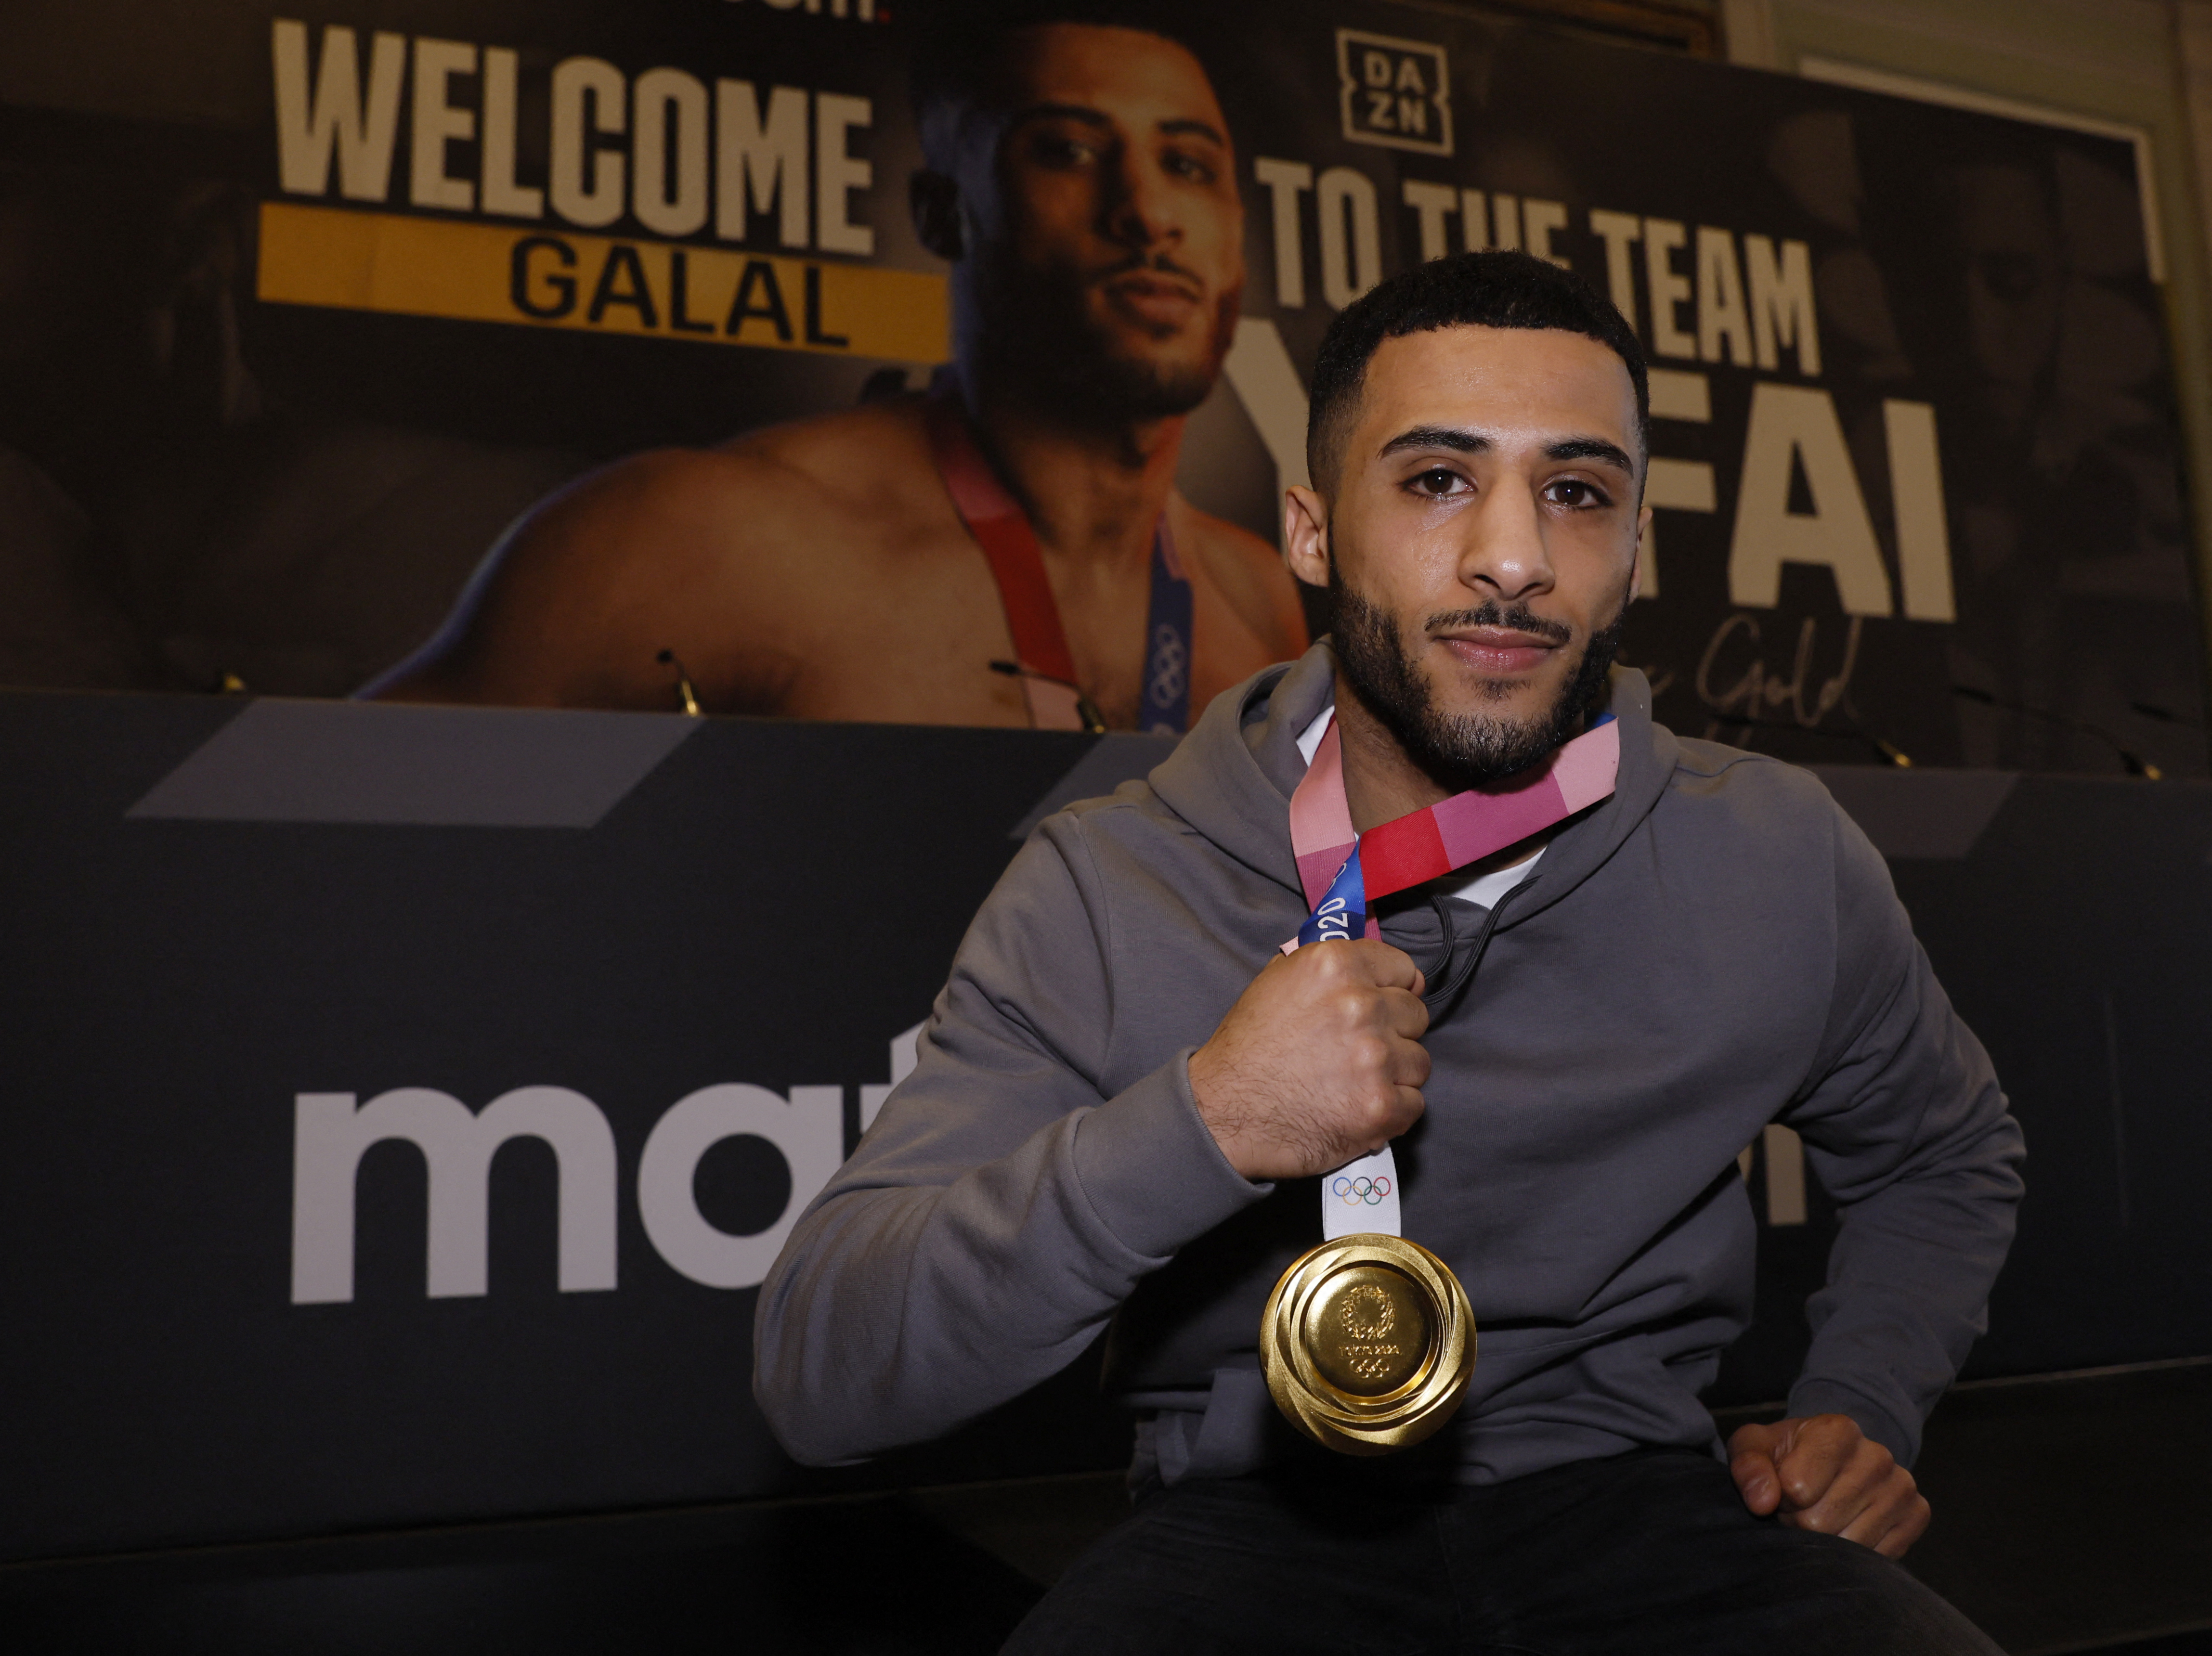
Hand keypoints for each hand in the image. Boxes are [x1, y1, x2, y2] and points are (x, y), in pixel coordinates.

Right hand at [1187, 939, 1428, 1180]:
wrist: (1222, 1112)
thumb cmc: (1247, 1049)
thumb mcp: (1277, 982)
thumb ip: (1331, 971)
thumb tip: (1377, 975)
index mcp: (1335, 965)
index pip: (1402, 968)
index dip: (1393, 989)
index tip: (1384, 1005)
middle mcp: (1360, 1005)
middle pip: (1415, 1015)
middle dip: (1394, 1032)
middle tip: (1359, 1050)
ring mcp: (1375, 1058)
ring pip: (1419, 1062)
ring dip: (1394, 1074)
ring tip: (1355, 1083)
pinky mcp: (1381, 1107)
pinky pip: (1414, 1105)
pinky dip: (1391, 1112)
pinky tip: (1358, 1109)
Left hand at [1728, 1414, 1930, 1557]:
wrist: (1826, 1460)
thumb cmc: (1785, 1455)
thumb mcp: (1753, 1447)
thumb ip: (1748, 1466)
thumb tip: (1761, 1502)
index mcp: (1837, 1430)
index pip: (1797, 1489)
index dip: (1781, 1498)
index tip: (1783, 1488)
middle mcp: (1877, 1455)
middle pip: (1821, 1521)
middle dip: (1800, 1522)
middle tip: (1800, 1507)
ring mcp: (1902, 1486)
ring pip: (1849, 1544)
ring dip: (1825, 1541)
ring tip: (1821, 1515)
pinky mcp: (1918, 1514)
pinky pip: (1878, 1557)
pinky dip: (1854, 1554)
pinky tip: (1847, 1527)